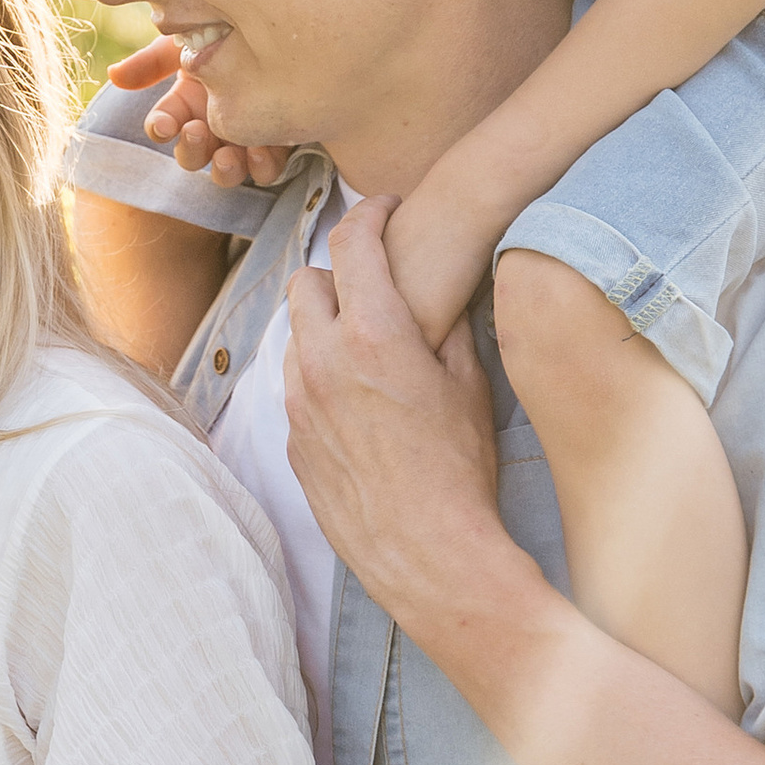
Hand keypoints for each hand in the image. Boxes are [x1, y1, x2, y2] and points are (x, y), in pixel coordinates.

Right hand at [108, 36, 297, 191]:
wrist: (287, 26)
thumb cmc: (231, 27)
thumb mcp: (190, 39)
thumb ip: (153, 60)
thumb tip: (115, 76)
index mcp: (188, 101)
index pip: (163, 124)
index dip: (161, 127)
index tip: (164, 124)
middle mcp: (213, 123)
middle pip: (191, 153)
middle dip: (191, 149)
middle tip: (198, 132)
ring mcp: (244, 136)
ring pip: (226, 169)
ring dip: (223, 169)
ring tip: (229, 156)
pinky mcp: (278, 142)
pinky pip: (267, 168)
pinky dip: (263, 166)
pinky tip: (265, 151)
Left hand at [282, 196, 503, 629]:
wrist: (428, 555)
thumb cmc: (460, 473)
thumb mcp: (471, 388)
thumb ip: (451, 329)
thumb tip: (445, 295)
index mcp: (373, 335)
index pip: (355, 241)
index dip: (370, 212)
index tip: (386, 209)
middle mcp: (324, 361)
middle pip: (308, 280)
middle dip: (339, 271)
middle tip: (374, 281)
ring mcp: (300, 403)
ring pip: (295, 333)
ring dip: (323, 324)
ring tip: (364, 339)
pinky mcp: (293, 441)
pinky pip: (295, 384)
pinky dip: (318, 372)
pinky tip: (355, 393)